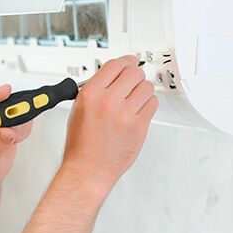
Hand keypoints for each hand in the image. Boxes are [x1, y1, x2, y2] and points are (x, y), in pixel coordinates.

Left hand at [0, 84, 33, 191]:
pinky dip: (21, 127)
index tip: (7, 91)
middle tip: (23, 114)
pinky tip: (16, 140)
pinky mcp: (2, 123)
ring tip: (15, 139)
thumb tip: (8, 130)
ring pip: (8, 108)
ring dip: (18, 120)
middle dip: (10, 108)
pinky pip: (16, 117)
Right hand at [60, 55, 157, 195]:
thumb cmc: (82, 145)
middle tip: (133, 82)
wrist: (88, 169)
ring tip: (135, 100)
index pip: (114, 65)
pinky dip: (148, 105)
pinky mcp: (139, 126)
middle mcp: (107, 102)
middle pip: (133, 72)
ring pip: (146, 87)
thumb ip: (96, 90)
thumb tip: (113, 76)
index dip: (125, 62)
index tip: (129, 62)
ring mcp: (125, 114)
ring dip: (142, 91)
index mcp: (90, 94)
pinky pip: (152, 104)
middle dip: (134, 76)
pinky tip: (139, 111)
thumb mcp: (79, 109)